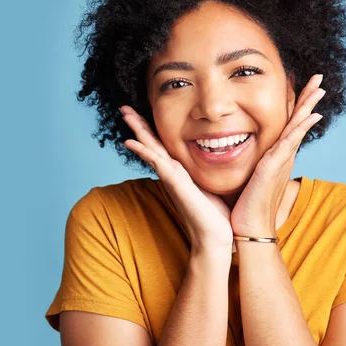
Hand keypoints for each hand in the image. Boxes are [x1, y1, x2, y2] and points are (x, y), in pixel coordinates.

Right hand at [119, 106, 235, 254]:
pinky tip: (131, 141)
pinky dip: (144, 152)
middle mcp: (172, 174)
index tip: (141, 113)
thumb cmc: (216, 217)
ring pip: (151, 149)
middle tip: (124, 107)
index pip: (162, 146)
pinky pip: (157, 163)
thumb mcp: (212, 186)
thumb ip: (209, 173)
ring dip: (138, 131)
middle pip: (151, 143)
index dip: (151, 130)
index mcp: (180, 172)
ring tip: (125, 114)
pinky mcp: (175, 184)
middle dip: (138, 125)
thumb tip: (221, 159)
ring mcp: (171, 179)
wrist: (215, 238)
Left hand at [230, 74, 325, 237]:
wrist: (249, 226)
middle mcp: (283, 155)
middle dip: (308, 98)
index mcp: (276, 155)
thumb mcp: (248, 176)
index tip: (298, 84)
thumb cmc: (245, 204)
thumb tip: (237, 152)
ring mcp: (281, 159)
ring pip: (298, 126)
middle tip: (319, 79)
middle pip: (298, 120)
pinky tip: (312, 114)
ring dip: (309, 105)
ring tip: (320, 87)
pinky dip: (302, 127)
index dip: (295, 104)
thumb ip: (249, 163)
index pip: (288, 123)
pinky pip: (291, 141)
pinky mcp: (275, 165)